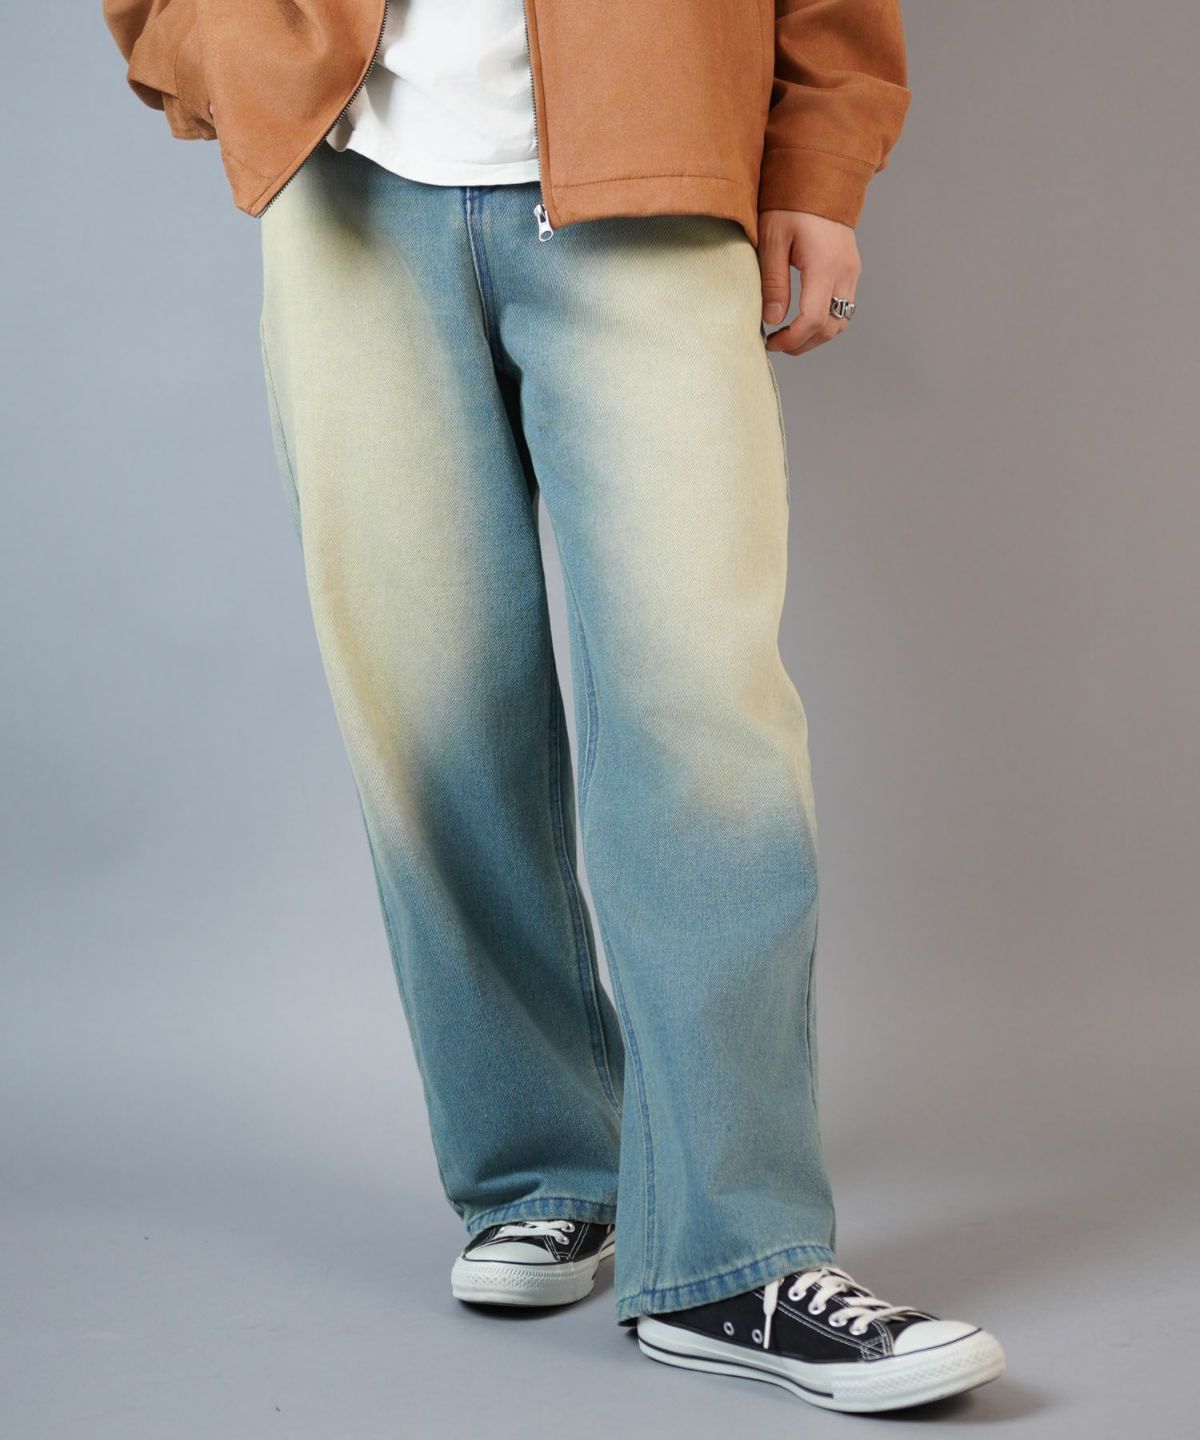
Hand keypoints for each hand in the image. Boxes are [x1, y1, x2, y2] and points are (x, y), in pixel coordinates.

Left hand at [757, 210, 860, 356]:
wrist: (819, 177)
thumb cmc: (791, 204)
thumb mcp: (772, 240)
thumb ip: (773, 282)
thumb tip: (772, 320)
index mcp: (825, 265)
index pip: (814, 319)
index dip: (793, 339)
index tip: (771, 342)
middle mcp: (845, 272)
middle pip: (831, 327)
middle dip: (803, 343)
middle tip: (777, 343)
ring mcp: (852, 271)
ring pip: (841, 321)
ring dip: (816, 336)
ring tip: (788, 335)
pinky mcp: (852, 270)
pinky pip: (843, 306)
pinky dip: (825, 321)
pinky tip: (802, 318)